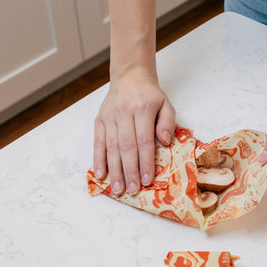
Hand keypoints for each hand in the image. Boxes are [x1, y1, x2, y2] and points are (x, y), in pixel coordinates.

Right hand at [93, 68, 175, 194]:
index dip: (145, 162)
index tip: (147, 179)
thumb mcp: (166, 104)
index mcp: (142, 110)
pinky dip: (98, 159)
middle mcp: (123, 114)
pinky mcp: (99, 120)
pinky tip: (101, 174)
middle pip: (126, 147)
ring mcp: (109, 117)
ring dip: (114, 170)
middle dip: (129, 171)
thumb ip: (168, 123)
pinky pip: (97, 142)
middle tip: (132, 190)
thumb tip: (165, 142)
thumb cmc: (150, 95)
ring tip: (118, 188)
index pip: (144, 141)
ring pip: (111, 147)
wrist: (129, 76)